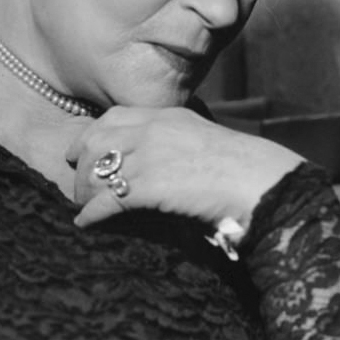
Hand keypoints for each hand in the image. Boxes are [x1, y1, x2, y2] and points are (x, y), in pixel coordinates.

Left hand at [67, 106, 298, 233]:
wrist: (261, 184)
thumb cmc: (245, 171)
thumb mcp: (208, 141)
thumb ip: (180, 143)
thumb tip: (166, 163)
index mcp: (168, 115)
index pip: (114, 117)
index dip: (91, 136)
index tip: (81, 152)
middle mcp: (153, 130)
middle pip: (96, 141)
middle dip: (81, 166)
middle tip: (78, 186)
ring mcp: (149, 156)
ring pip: (96, 171)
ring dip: (84, 193)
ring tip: (84, 209)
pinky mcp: (148, 185)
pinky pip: (105, 199)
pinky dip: (91, 213)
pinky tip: (87, 223)